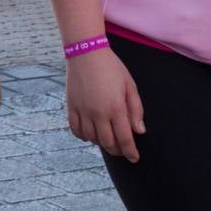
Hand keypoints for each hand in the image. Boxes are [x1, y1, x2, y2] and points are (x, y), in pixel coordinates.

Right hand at [65, 48, 144, 162]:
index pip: (125, 139)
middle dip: (118, 150)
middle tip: (123, 150)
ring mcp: (83, 111)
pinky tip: (90, 134)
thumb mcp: (129, 85)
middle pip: (108, 143)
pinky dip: (84, 137)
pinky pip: (76, 130)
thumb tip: (139, 131)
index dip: (130, 152)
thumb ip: (136, 109)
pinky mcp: (71, 107)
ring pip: (92, 139)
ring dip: (101, 143)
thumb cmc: (111, 67)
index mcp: (116, 108)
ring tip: (108, 140)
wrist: (86, 52)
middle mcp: (98, 113)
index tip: (134, 158)